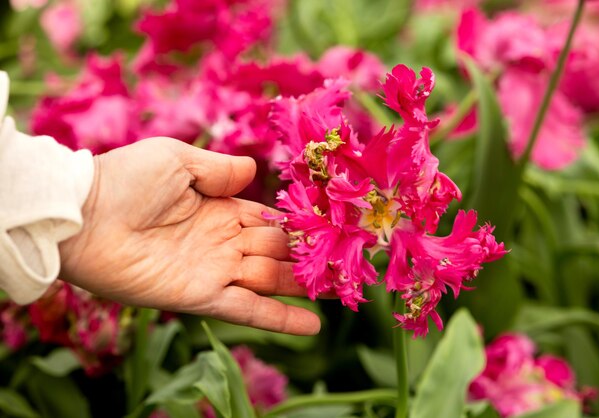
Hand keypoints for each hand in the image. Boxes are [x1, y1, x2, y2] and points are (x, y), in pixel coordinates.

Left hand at [59, 137, 319, 334]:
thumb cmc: (126, 179)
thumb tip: (255, 172)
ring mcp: (214, 270)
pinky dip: (279, 318)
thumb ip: (219, 170)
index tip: (329, 227)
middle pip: (276, 251)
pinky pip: (247, 310)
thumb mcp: (178, 159)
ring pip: (270, 280)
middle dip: (306, 256)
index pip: (268, 219)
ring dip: (302, 284)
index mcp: (220, 208)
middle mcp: (222, 242)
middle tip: (344, 262)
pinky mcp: (200, 296)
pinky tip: (313, 324)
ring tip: (339, 289)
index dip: (296, 224)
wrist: (83, 215)